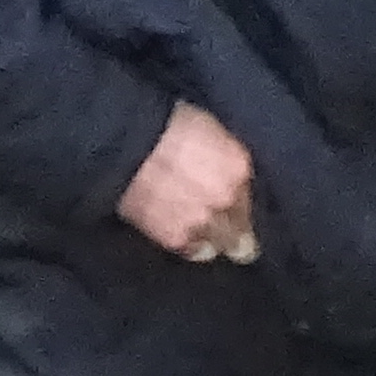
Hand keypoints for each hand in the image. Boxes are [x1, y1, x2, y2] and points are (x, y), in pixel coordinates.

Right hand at [115, 100, 257, 265]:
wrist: (124, 144)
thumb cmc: (163, 124)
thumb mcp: (207, 129)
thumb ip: (222, 158)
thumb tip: (224, 172)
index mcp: (238, 167)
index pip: (250, 198)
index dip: (238, 204)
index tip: (230, 208)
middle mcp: (228, 199)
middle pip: (242, 236)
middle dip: (235, 237)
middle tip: (227, 239)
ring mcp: (203, 222)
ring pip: (218, 247)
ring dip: (210, 242)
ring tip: (199, 237)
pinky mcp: (176, 238)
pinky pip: (191, 251)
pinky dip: (188, 245)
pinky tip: (181, 236)